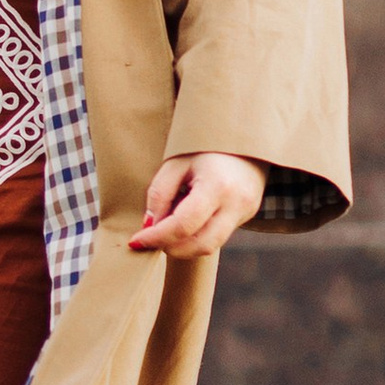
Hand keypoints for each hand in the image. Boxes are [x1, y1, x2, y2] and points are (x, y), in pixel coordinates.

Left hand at [131, 150, 265, 257]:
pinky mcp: (248, 215)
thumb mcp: (175, 162)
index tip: (136, 241)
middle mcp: (237, 203)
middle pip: (201, 245)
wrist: (243, 136)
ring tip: (166, 229)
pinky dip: (197, 236)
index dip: (157, 237)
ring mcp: (246, 211)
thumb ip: (159, 194)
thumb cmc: (203, 146)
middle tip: (150, 240)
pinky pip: (218, 236)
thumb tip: (150, 226)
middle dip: (171, 248)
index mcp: (218, 185)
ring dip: (184, 246)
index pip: (184, 225)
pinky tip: (186, 222)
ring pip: (211, 246)